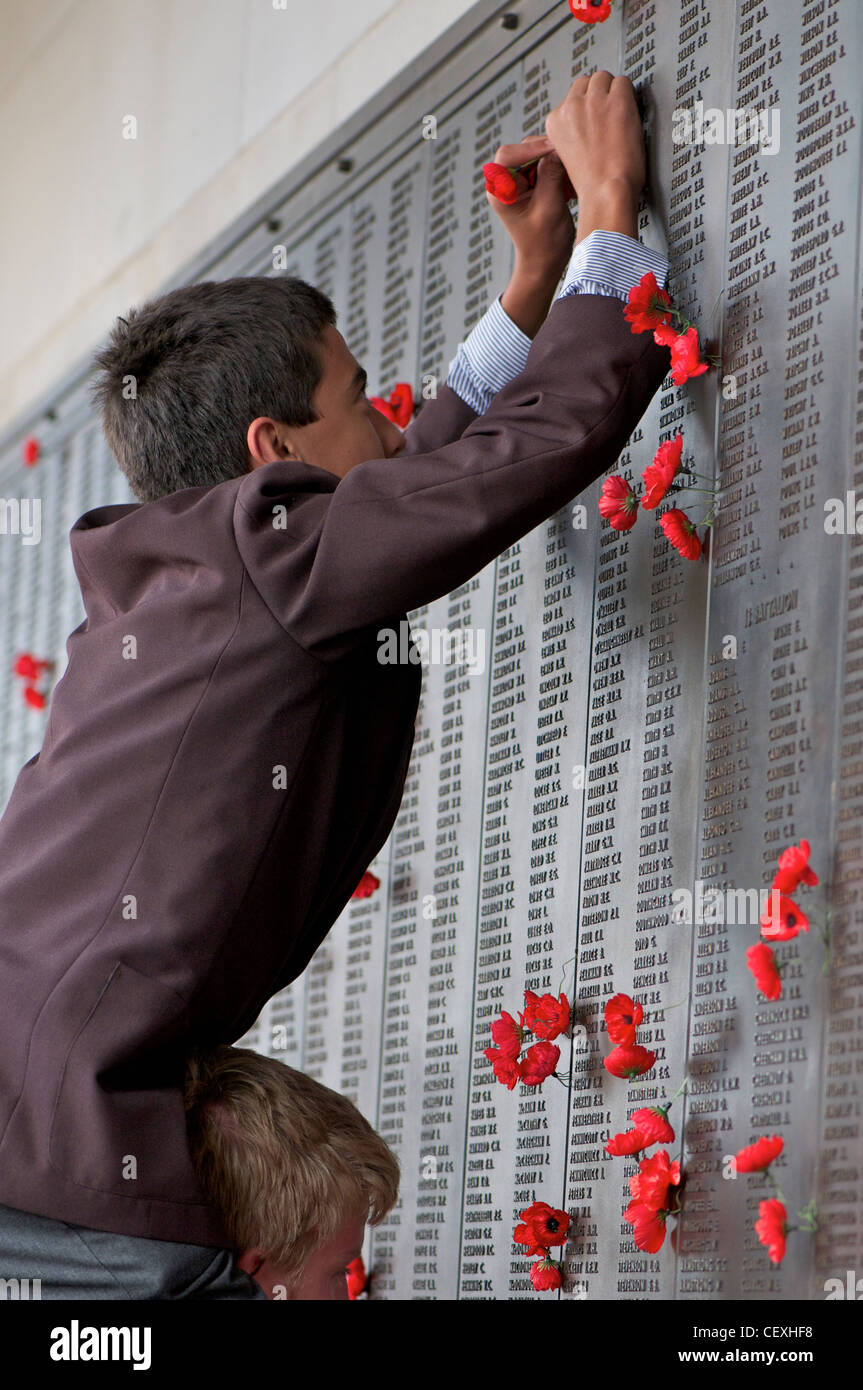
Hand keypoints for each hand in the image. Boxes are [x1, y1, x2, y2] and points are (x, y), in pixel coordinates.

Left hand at [486, 134, 576, 284]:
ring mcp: (518, 183)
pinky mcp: (531, 185)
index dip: (531, 148)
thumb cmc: (543, 244)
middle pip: (525, 151)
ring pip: (538, 156)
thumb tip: (557, 148)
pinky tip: (570, 188)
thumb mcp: (549, 207)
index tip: (555, 149)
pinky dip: (559, 172)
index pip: (508, 155)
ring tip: (571, 183)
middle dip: (548, 155)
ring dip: (557, 165)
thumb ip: (551, 175)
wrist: (544, 263)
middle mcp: (506, 184)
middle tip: (569, 164)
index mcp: (501, 191)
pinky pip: (545, 166)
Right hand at [545, 71, 643, 240]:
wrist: (605, 194)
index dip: (586, 106)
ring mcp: (593, 102)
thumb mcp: (568, 155)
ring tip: (620, 115)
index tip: (595, 119)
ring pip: (603, 77)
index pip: (571, 97)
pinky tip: (630, 115)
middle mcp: (570, 108)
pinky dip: (630, 96)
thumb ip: (572, 131)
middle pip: (586, 82)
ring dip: (613, 91)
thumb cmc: (592, 184)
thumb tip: (585, 119)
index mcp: (555, 122)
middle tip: (610, 114)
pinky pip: (624, 82)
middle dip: (599, 94)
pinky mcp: (616, 101)